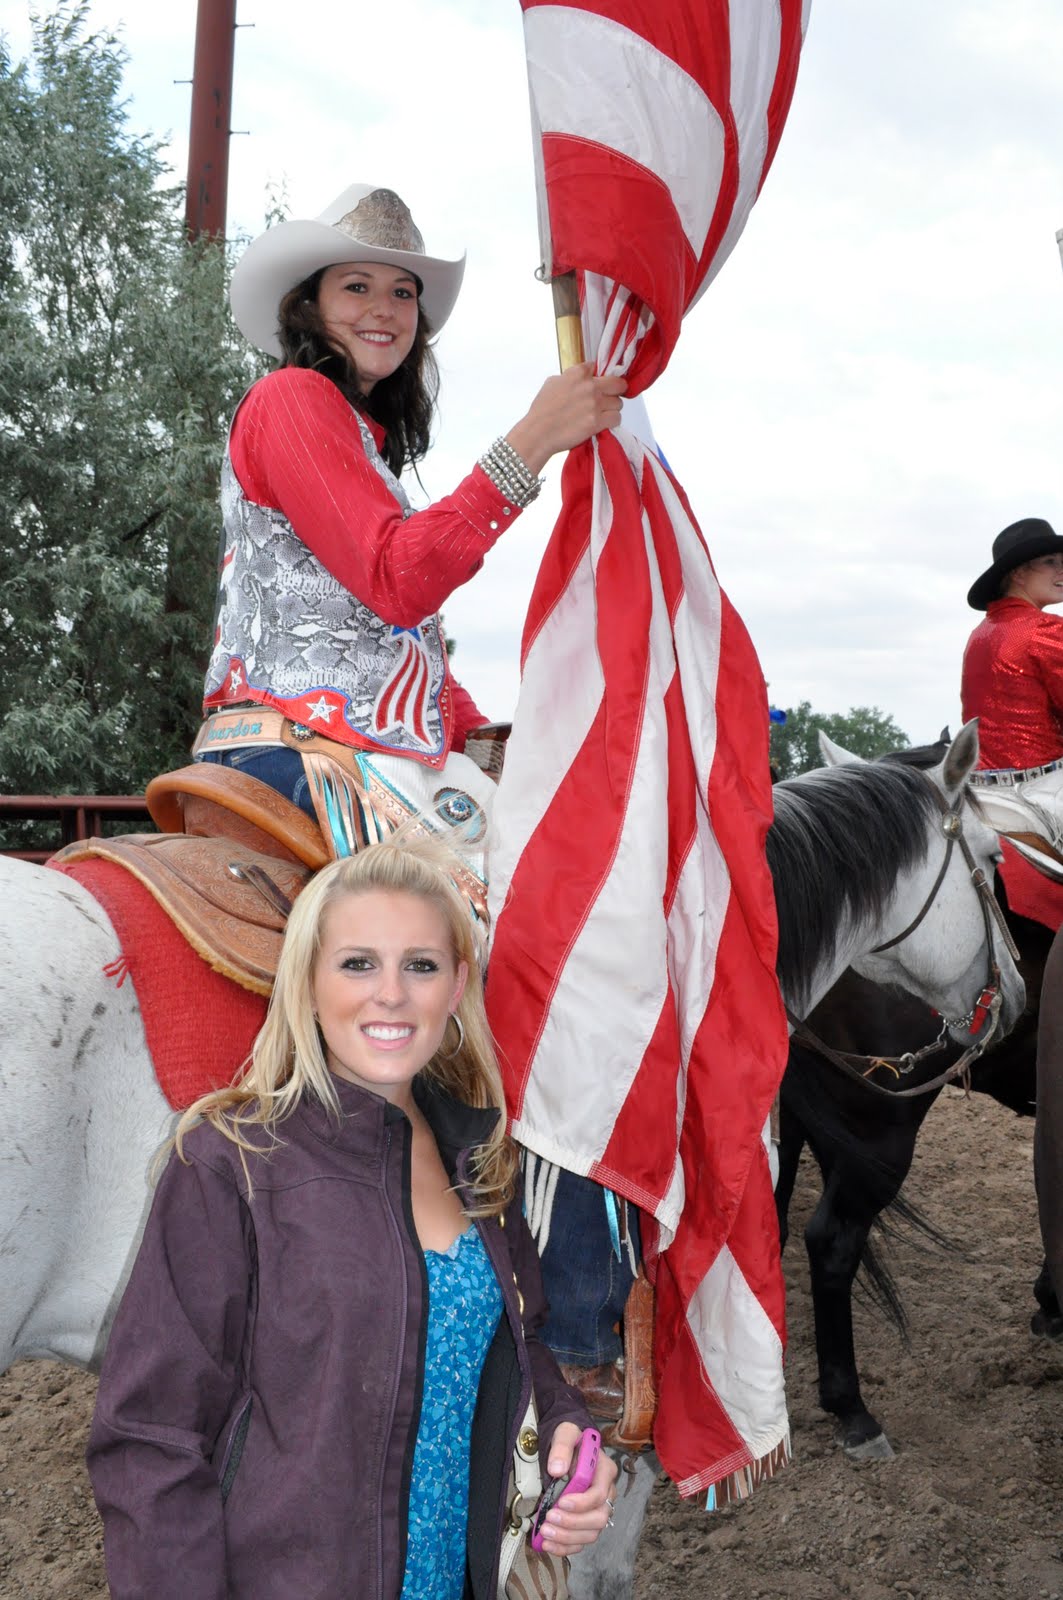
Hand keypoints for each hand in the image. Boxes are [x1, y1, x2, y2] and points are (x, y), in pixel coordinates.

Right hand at [506, 363, 627, 475]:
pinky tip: (603, 423)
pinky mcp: (597, 421)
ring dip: (612, 409)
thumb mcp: (552, 383)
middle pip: (618, 384)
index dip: (597, 377)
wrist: (538, 433)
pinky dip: (612, 421)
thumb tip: (581, 377)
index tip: (596, 384)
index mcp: (578, 374)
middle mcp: (589, 386)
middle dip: (616, 391)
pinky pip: (616, 418)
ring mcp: (595, 404)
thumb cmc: (541, 410)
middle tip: (610, 398)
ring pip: (619, 403)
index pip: (596, 367)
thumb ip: (569, 376)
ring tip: (602, 414)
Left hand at [536, 1422, 618, 1557]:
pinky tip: (548, 1545)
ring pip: (591, 1533)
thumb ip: (562, 1448)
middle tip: (549, 1519)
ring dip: (567, 1538)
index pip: (599, 1494)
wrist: (568, 1446)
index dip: (581, 1503)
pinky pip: (582, 1541)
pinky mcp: (586, 1521)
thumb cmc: (570, 1439)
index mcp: (605, 1471)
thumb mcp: (565, 1434)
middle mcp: (606, 1493)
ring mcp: (598, 1509)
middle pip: (598, 1518)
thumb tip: (556, 1469)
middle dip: (573, 1523)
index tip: (560, 1502)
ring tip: (545, 1533)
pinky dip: (565, 1547)